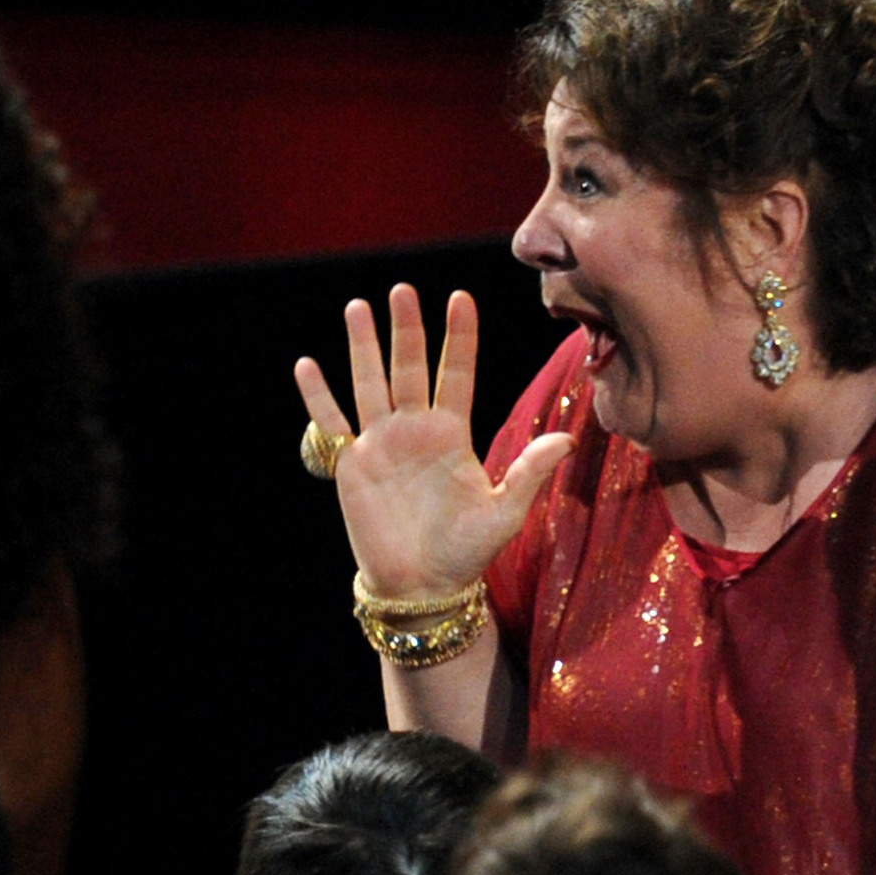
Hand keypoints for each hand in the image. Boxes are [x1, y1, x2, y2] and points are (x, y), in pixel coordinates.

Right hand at [294, 284, 573, 598]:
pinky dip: (318, 396)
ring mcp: (382, 443)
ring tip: (358, 307)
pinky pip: (332, 423)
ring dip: (362, 347)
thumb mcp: (505, 512)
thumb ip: (530, 471)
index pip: (457, 372)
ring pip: (369, 383)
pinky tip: (307, 364)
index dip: (458, 336)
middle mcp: (416, 429)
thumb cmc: (467, 551)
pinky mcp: (352, 465)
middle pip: (409, 367)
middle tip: (403, 289)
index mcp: (454, 432)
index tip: (460, 297)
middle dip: (407, 329)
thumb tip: (568, 438)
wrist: (423, 585)